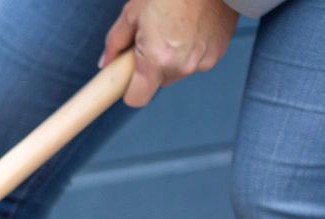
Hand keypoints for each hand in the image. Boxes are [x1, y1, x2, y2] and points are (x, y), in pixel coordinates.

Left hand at [102, 0, 238, 107]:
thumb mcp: (133, 13)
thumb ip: (116, 42)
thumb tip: (106, 62)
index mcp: (157, 59)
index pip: (137, 98)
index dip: (129, 89)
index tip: (127, 76)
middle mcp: (182, 66)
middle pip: (158, 82)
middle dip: (152, 66)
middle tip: (152, 37)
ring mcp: (203, 60)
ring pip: (178, 70)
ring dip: (173, 57)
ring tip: (173, 27)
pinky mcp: (218, 51)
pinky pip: (197, 59)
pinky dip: (191, 48)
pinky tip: (191, 26)